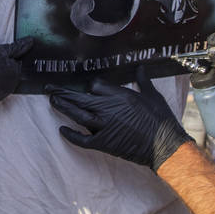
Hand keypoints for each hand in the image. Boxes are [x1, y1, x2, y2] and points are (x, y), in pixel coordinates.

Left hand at [47, 65, 190, 170]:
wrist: (164, 145)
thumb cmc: (161, 119)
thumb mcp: (153, 95)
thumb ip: (142, 81)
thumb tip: (140, 68)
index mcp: (119, 95)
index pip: (95, 85)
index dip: (89, 86)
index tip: (87, 87)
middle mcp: (108, 108)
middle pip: (80, 97)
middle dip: (63, 92)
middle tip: (49, 88)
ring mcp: (104, 126)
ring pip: (77, 114)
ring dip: (63, 107)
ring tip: (52, 100)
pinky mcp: (104, 143)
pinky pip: (82, 139)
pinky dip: (71, 135)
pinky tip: (61, 130)